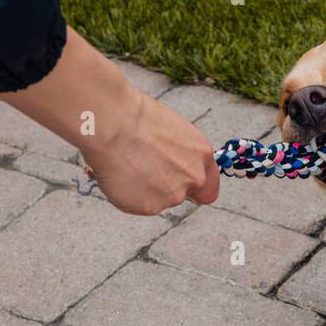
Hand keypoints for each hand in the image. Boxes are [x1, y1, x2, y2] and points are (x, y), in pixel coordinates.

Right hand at [86, 92, 219, 214]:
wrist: (116, 124)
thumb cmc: (138, 119)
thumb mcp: (173, 132)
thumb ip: (180, 155)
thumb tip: (171, 163)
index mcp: (202, 155)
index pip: (209, 188)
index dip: (194, 189)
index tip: (181, 185)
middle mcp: (194, 177)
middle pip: (182, 195)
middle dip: (165, 188)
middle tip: (145, 171)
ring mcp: (173, 194)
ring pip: (159, 200)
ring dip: (145, 190)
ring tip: (128, 166)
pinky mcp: (150, 206)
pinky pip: (137, 205)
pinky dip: (127, 194)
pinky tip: (120, 175)